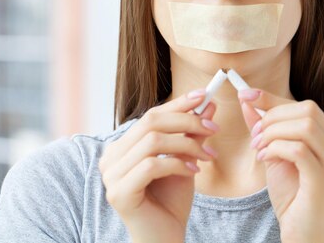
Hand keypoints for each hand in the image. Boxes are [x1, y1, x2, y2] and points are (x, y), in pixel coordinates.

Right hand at [98, 90, 218, 242]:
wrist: (165, 238)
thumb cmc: (171, 201)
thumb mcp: (185, 160)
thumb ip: (191, 133)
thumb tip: (207, 104)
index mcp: (122, 146)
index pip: (150, 115)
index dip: (177, 103)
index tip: (203, 95)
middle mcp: (110, 157)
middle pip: (150, 123)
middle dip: (187, 122)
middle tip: (212, 129)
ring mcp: (111, 175)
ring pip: (153, 141)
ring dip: (187, 144)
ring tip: (207, 155)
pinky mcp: (118, 193)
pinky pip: (152, 166)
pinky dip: (178, 164)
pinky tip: (194, 172)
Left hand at [239, 90, 323, 242]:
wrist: (302, 232)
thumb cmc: (292, 195)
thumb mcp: (275, 154)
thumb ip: (265, 128)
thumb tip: (248, 100)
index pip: (304, 106)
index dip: (273, 98)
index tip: (246, 94)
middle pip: (307, 110)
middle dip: (273, 117)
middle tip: (255, 134)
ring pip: (304, 126)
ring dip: (273, 133)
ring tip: (259, 148)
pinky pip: (298, 149)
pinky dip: (276, 148)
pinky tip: (265, 159)